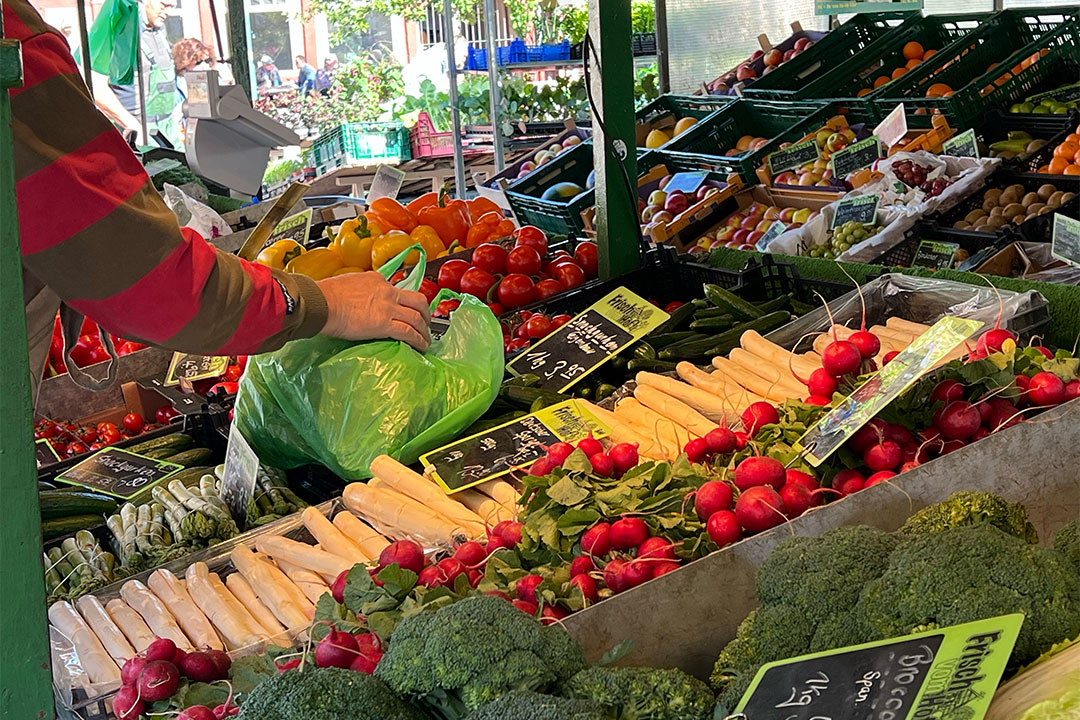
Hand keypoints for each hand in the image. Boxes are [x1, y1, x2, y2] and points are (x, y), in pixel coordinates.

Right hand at [317, 271, 431, 350]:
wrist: (321, 302)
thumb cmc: (325, 295)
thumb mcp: (348, 284)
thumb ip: (360, 290)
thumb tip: (358, 300)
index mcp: (377, 280)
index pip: (398, 290)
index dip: (406, 303)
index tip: (406, 311)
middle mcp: (387, 291)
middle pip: (417, 301)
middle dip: (425, 314)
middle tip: (425, 324)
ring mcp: (388, 307)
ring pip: (417, 318)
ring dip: (425, 330)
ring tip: (426, 340)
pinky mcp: (385, 324)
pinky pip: (409, 333)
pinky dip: (418, 340)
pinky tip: (421, 346)